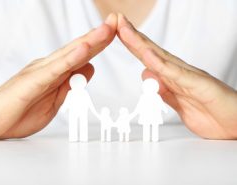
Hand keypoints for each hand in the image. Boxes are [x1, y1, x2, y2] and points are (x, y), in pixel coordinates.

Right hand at [0, 14, 117, 138]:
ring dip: (90, 41)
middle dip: (99, 36)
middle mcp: (49, 67)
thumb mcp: (55, 100)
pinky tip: (84, 49)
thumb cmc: (18, 112)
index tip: (114, 33)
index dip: (98, 44)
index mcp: (55, 73)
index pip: (81, 55)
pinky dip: (71, 59)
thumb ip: (71, 84)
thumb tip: (90, 68)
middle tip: (116, 22)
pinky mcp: (32, 82)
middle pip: (78, 49)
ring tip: (107, 29)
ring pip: (69, 54)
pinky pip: (55, 69)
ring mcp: (40, 72)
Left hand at [117, 14, 236, 138]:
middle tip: (117, 20)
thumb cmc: (211, 114)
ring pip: (160, 57)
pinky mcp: (199, 84)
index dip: (133, 45)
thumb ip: (163, 91)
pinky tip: (147, 55)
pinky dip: (160, 64)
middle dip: (132, 36)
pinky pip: (176, 74)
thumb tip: (147, 75)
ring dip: (141, 43)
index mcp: (173, 77)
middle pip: (151, 51)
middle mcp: (179, 72)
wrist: (236, 124)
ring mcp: (189, 76)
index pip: (148, 57)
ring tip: (125, 29)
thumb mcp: (178, 105)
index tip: (118, 33)